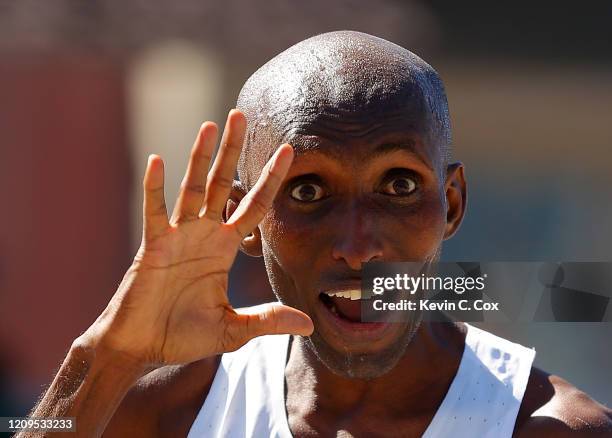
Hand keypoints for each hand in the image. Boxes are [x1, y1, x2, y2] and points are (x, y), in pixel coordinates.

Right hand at [80, 109, 312, 366]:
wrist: (143, 347)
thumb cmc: (184, 335)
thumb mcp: (234, 330)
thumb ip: (268, 321)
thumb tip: (308, 325)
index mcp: (224, 248)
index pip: (253, 206)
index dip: (270, 180)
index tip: (289, 151)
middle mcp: (203, 234)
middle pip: (221, 184)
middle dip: (233, 151)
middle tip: (242, 115)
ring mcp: (177, 237)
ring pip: (192, 189)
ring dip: (200, 157)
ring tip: (211, 125)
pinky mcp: (153, 247)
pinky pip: (154, 213)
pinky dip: (155, 189)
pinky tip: (158, 161)